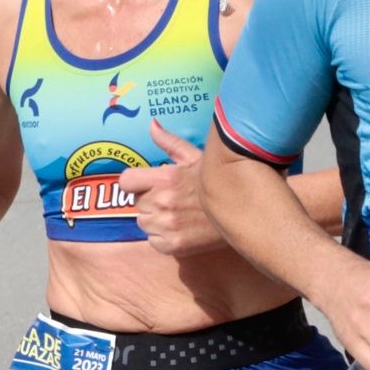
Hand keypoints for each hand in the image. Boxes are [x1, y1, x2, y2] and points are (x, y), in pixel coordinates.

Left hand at [118, 121, 224, 256]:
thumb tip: (151, 124)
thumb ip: (169, 142)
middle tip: (172, 199)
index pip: (125, 181)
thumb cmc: (216, 181)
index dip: (133, 182)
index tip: (144, 184)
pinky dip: (163, 237)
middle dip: (149, 200)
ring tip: (177, 213)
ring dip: (155, 219)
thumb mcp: (195, 157)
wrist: (244, 211)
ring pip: (143, 223)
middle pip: (136, 203)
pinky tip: (180, 228)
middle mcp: (163, 202)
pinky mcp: (174, 245)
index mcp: (165, 178)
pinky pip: (154, 241)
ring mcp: (168, 225)